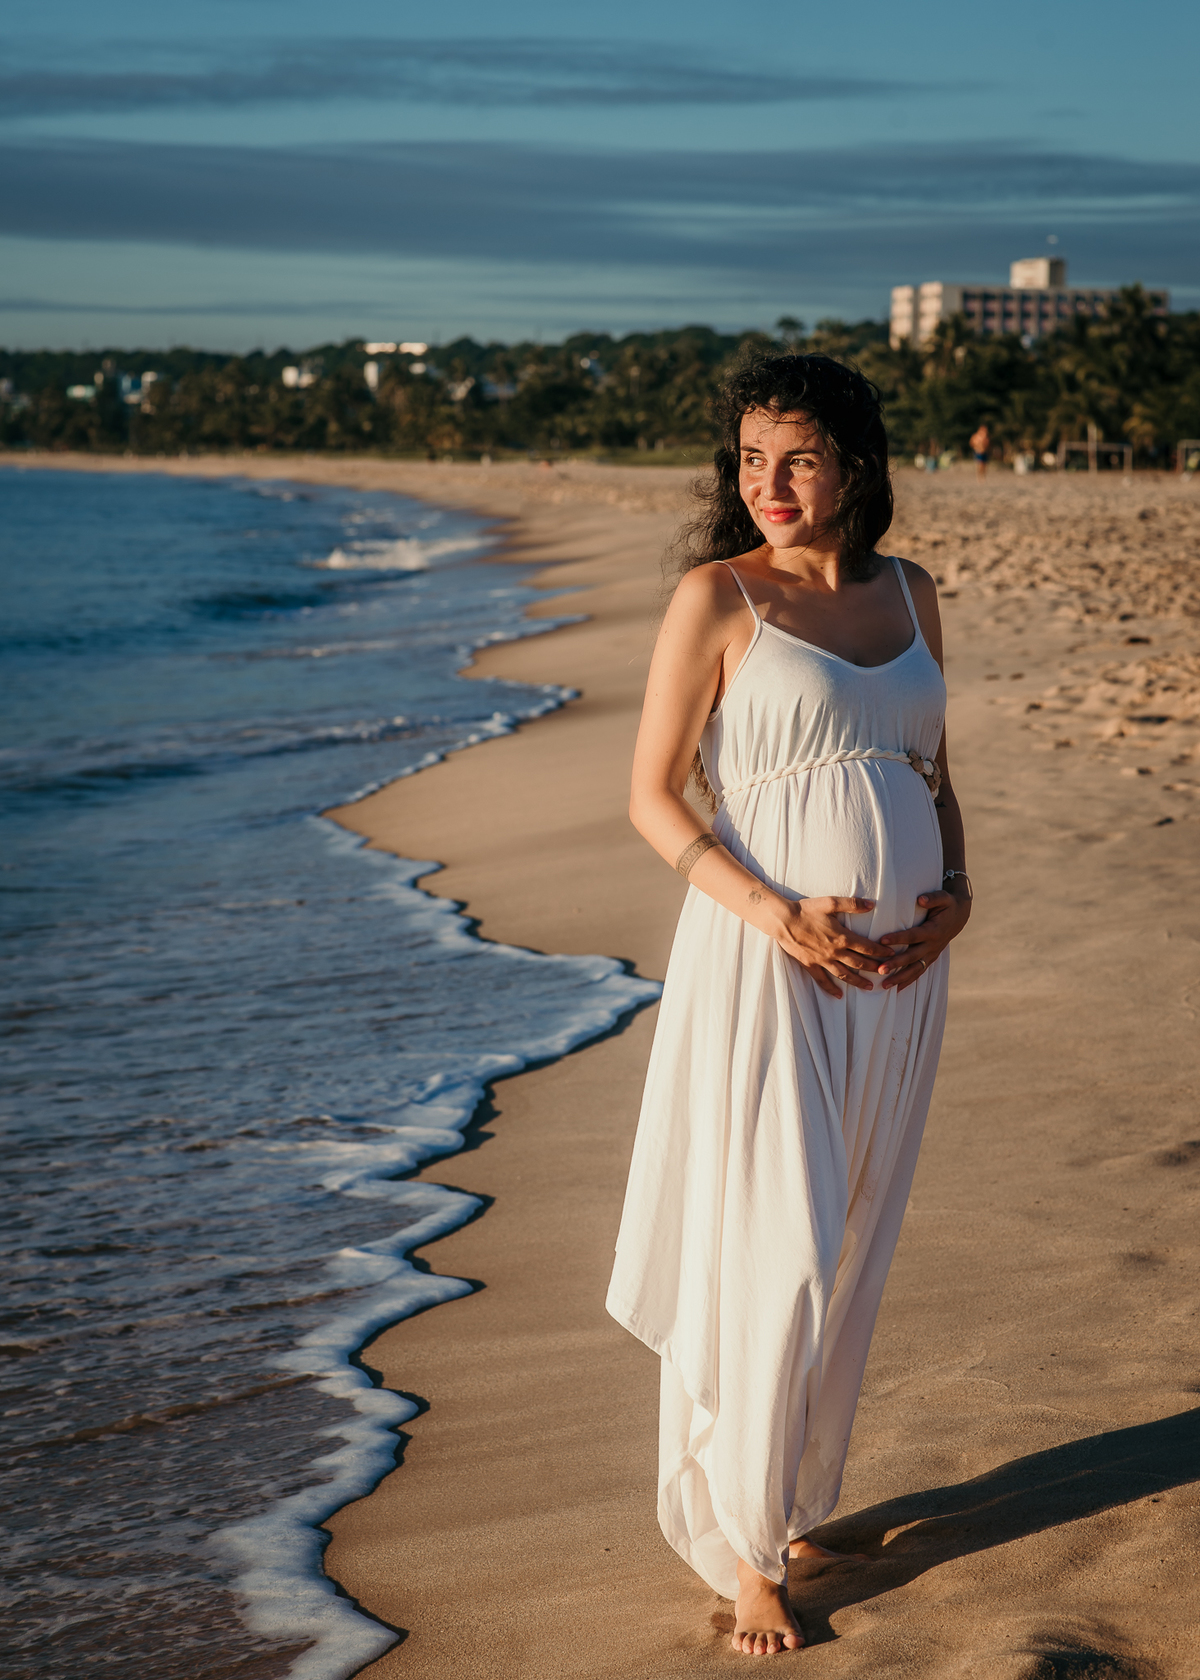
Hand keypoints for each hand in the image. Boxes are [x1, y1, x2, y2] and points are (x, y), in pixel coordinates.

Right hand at [768, 896, 890, 999]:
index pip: (867, 947)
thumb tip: (872, 904)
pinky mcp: (810, 965)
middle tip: (886, 972)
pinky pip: (823, 980)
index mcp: (842, 937)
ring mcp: (823, 961)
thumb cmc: (806, 910)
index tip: (891, 954)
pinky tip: (839, 995)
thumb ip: (852, 904)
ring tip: (870, 987)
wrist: (783, 921)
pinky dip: (831, 989)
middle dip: (875, 968)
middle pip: (859, 963)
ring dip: (858, 982)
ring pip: (845, 975)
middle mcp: (835, 952)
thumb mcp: (831, 902)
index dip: (881, 951)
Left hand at [878, 884, 971, 990]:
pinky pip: (919, 972)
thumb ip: (933, 898)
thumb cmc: (947, 905)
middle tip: (879, 970)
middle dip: (896, 964)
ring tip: (884, 985)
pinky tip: (895, 989)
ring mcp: (932, 954)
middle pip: (912, 957)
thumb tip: (921, 899)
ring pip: (915, 969)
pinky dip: (908, 981)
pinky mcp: (930, 959)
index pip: (913, 935)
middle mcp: (932, 945)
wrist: (959, 916)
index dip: (898, 938)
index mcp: (933, 931)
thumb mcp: (943, 898)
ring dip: (900, 978)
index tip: (882, 940)